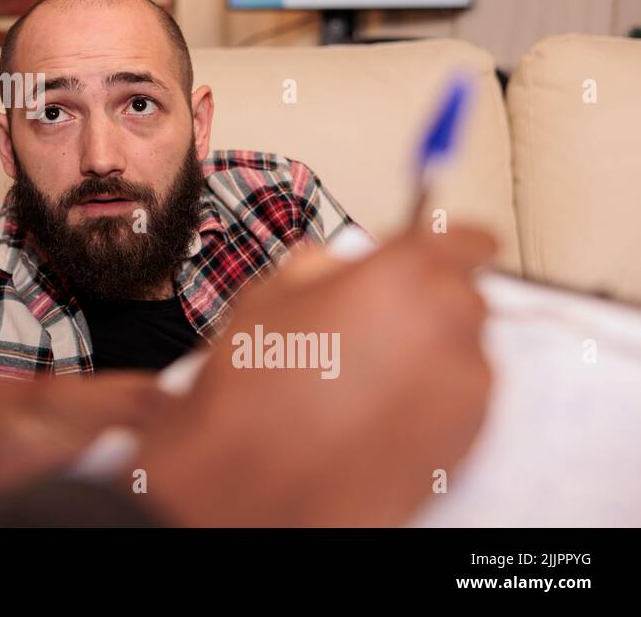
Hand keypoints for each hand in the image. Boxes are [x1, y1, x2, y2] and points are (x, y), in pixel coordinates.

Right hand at [135, 225, 497, 526]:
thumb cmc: (256, 390)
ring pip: (458, 354)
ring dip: (425, 355)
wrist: (255, 485)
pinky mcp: (466, 444)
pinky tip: (371, 413)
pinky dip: (426, 402)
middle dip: (424, 304)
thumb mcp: (268, 295)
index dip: (444, 246)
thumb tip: (335, 266)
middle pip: (464, 298)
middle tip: (368, 323)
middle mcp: (453, 328)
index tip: (426, 255)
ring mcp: (466, 392)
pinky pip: (456, 404)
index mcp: (410, 275)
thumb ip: (319, 268)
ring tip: (360, 377)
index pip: (469, 240)